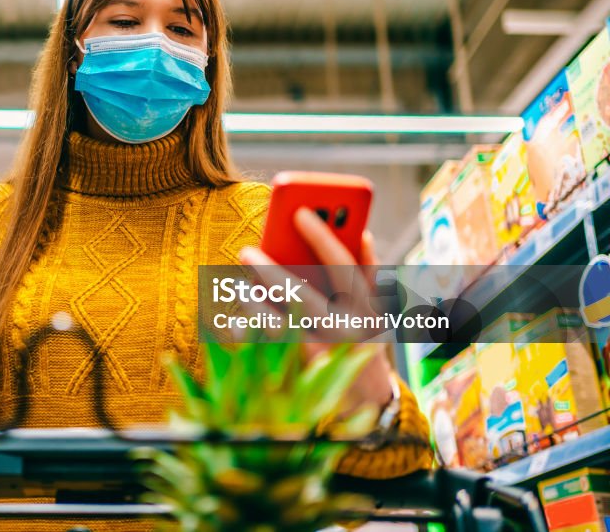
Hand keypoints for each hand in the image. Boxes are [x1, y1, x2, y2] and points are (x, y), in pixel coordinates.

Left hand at [240, 207, 393, 411]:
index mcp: (366, 308)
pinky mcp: (300, 374)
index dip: (322, 236)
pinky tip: (232, 321)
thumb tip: (362, 234)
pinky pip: (266, 352)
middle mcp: (345, 332)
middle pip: (302, 296)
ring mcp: (322, 355)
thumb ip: (370, 271)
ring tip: (236, 284)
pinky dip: (247, 335)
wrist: (368, 398)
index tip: (298, 212)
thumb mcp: (377, 306)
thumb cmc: (363, 335)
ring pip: (279, 328)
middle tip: (246, 251)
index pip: (342, 265)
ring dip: (254, 304)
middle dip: (272, 273)